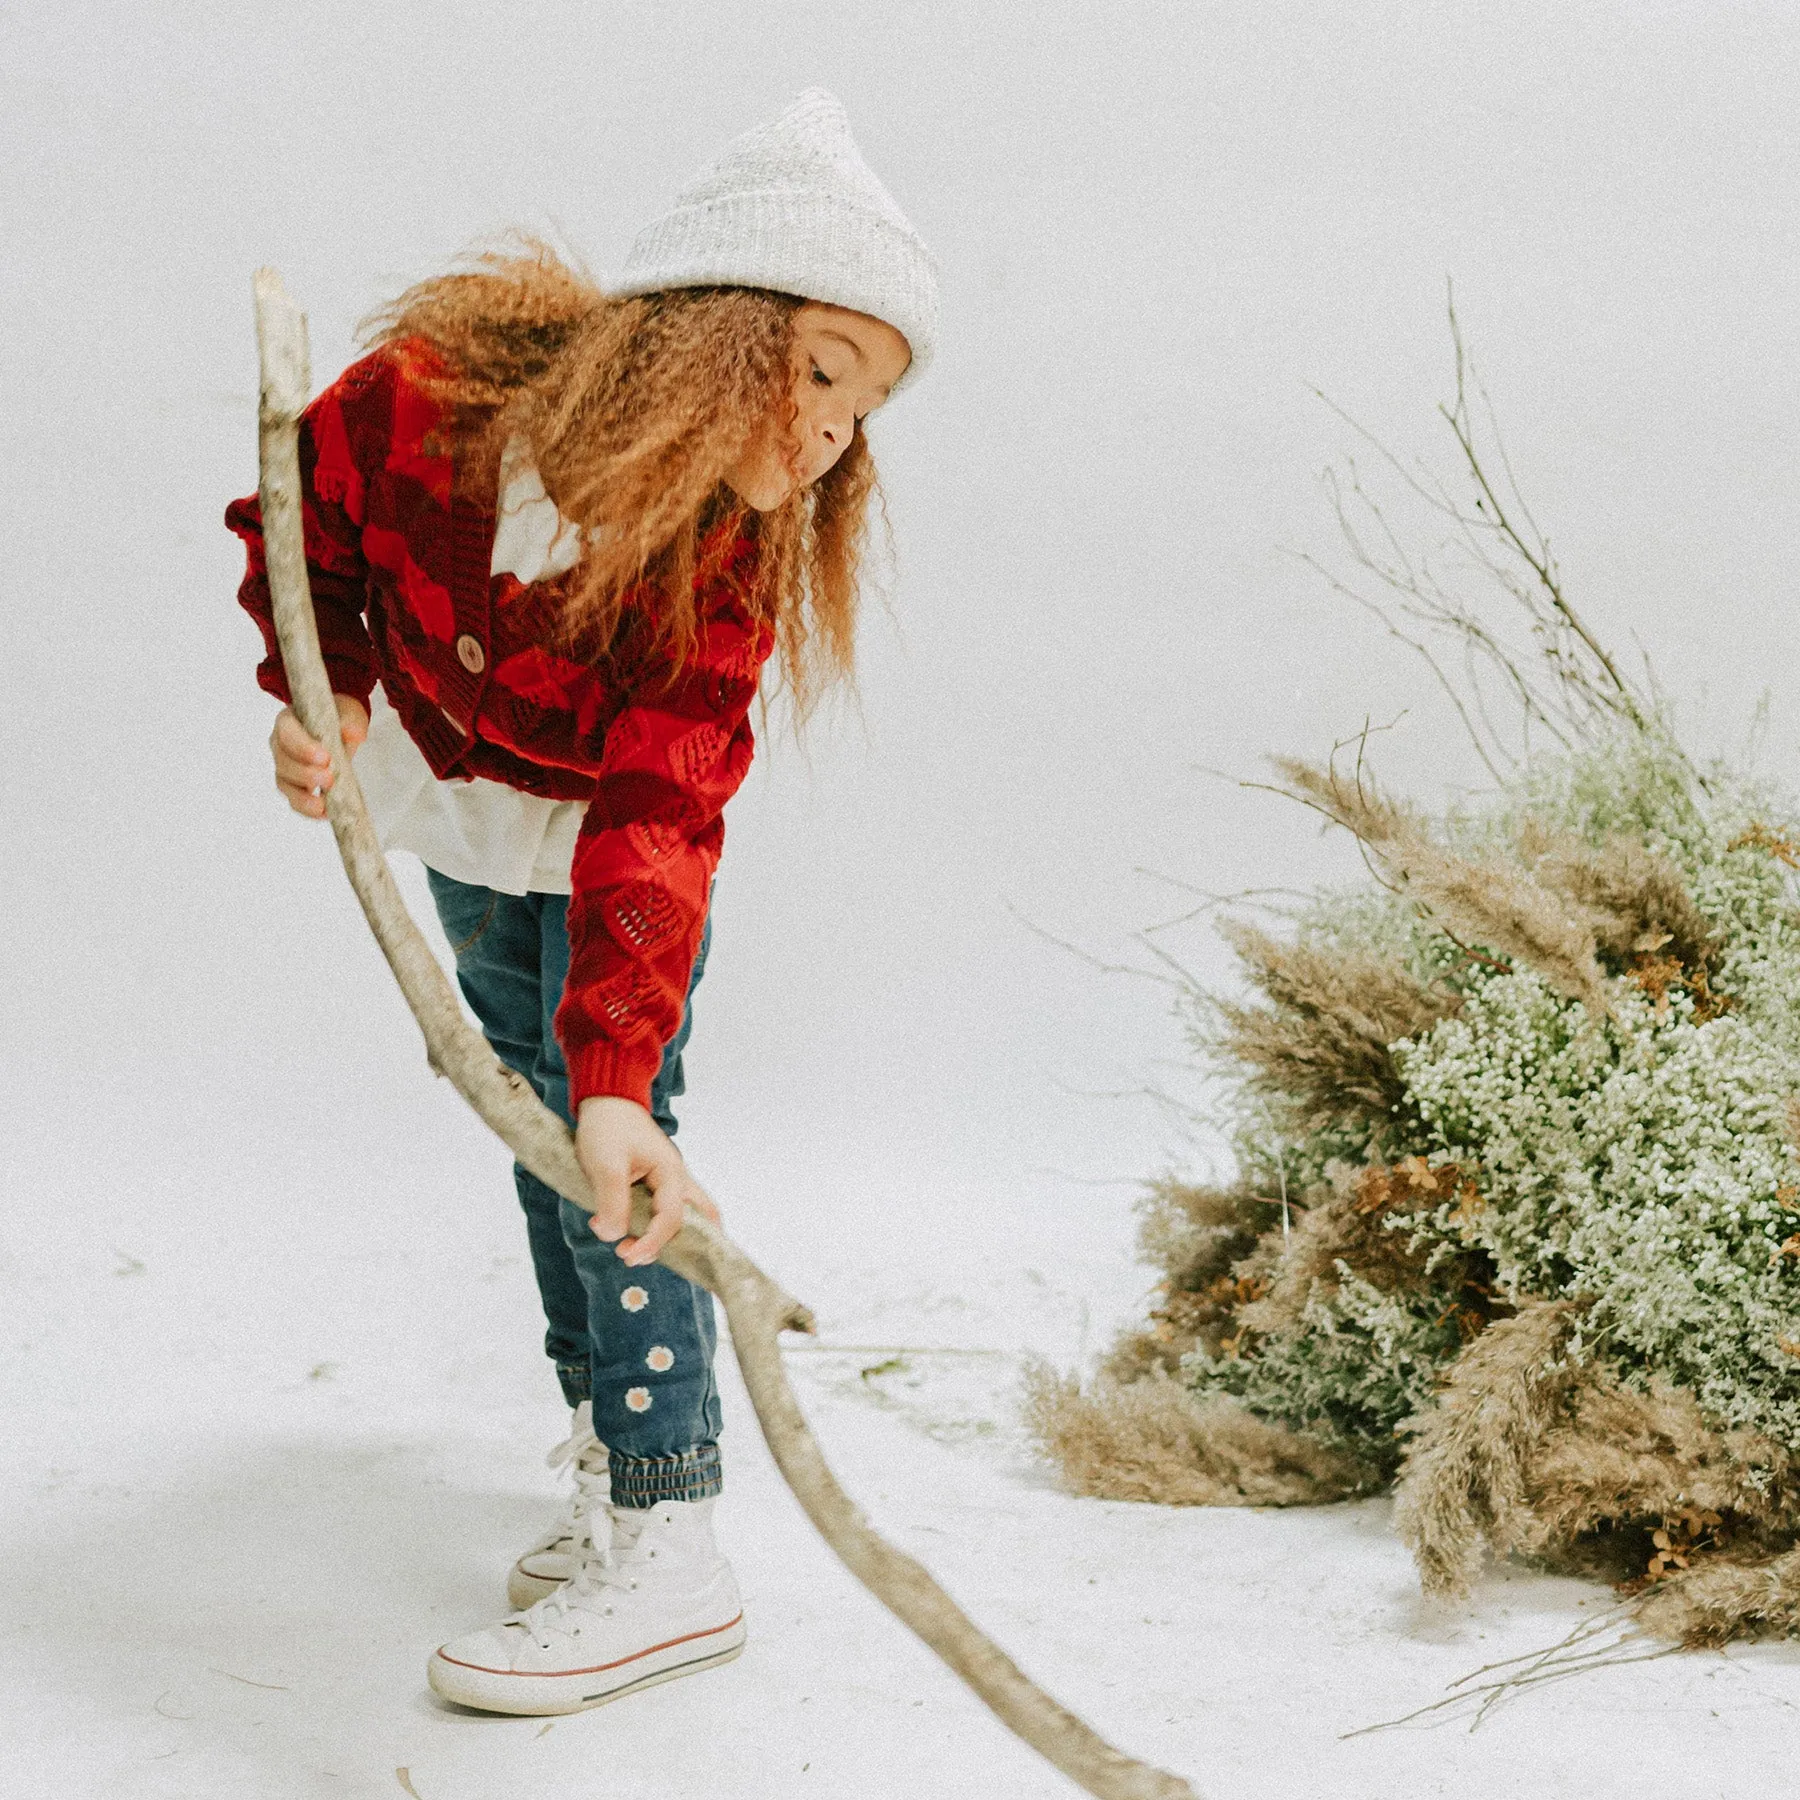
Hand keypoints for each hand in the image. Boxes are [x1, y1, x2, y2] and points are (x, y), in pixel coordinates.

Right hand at [271, 694, 368, 817]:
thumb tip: (353, 734)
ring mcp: (285, 767)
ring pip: (285, 785)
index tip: (325, 758)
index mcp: (288, 722)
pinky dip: (308, 809)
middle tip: (329, 779)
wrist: (339, 727)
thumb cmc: (338, 717)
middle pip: (283, 763)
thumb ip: (350, 722)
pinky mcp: (294, 785)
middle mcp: (280, 745)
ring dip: (303, 797)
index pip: (288, 734)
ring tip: (323, 805)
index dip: (303, 748)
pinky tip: (325, 814)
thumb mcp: (348, 712)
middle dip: (305, 774)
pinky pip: (295, 800)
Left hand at [576, 1095, 720, 1266]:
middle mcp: (676, 1179)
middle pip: (699, 1218)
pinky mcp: (653, 1181)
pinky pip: (663, 1209)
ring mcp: (667, 1180)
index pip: (672, 1218)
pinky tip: (625, 1230)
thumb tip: (613, 1235)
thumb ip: (611, 1201)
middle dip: (676, 1244)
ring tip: (626, 1247)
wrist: (606, 1099)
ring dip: (658, 1237)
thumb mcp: (606, 1164)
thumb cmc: (608, 1127)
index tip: (628, 1256)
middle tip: (638, 1256)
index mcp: (671, 1173)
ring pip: (681, 1215)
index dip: (652, 1242)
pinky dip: (650, 1226)